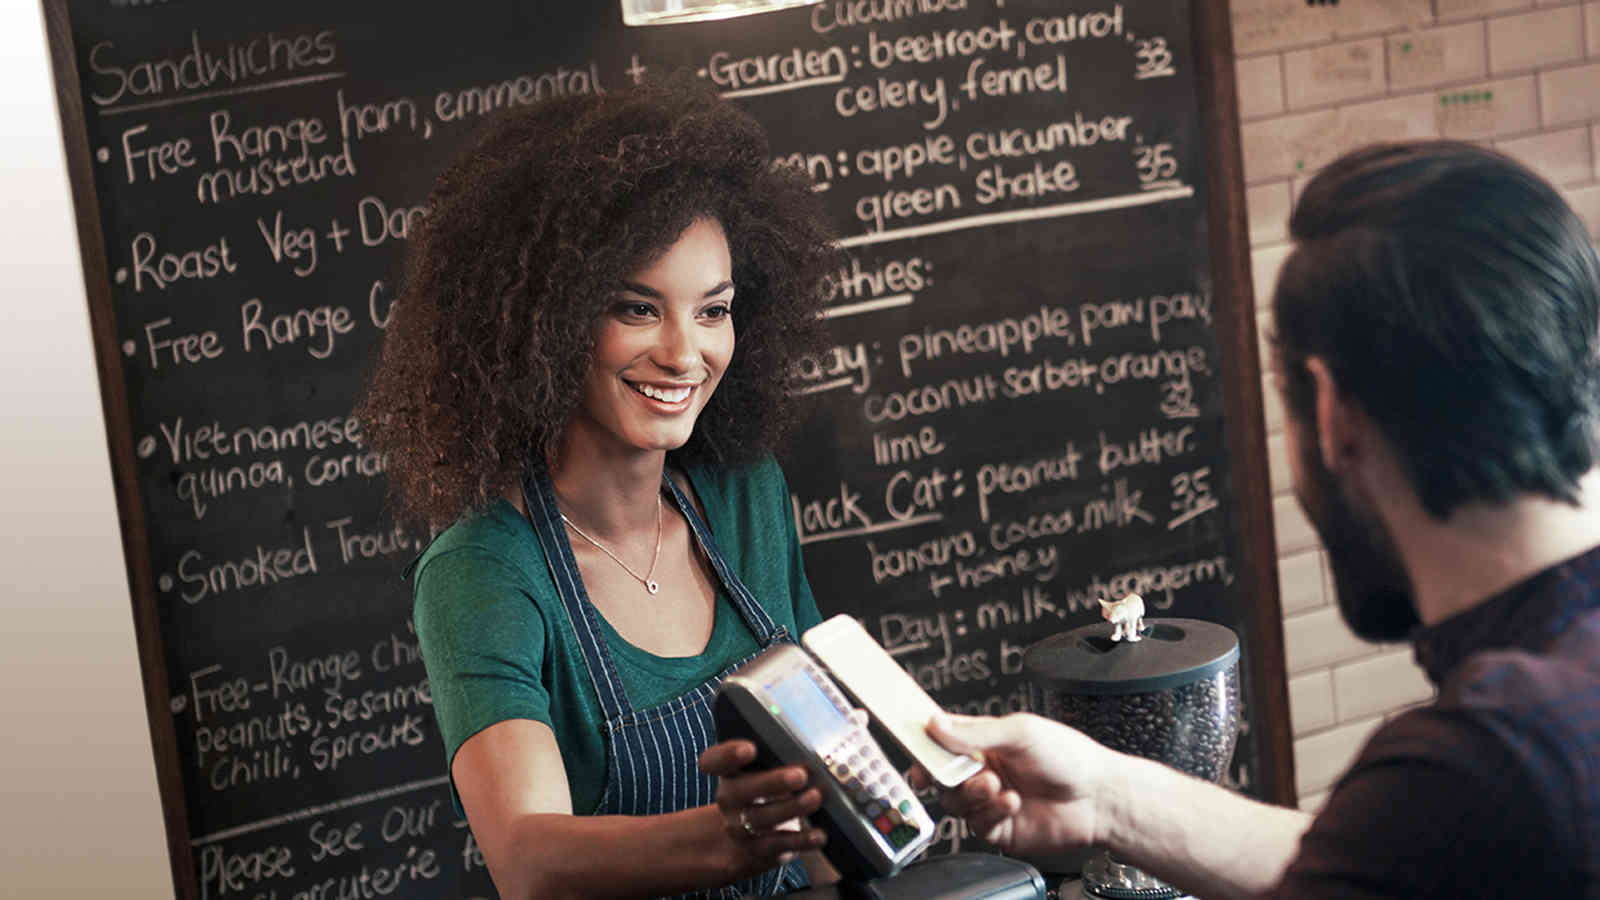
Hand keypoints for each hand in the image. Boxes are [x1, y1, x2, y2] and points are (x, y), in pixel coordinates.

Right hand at [698, 739, 825, 879]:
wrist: (748, 834)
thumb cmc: (766, 788)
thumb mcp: (764, 770)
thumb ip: (778, 759)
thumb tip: (810, 756)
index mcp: (728, 771)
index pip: (714, 761)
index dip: (727, 754)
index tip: (750, 748)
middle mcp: (729, 798)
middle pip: (741, 790)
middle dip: (772, 782)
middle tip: (800, 775)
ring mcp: (739, 826)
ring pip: (760, 818)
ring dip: (790, 808)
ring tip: (815, 797)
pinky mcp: (757, 848)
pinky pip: (777, 845)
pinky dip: (800, 840)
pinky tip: (819, 834)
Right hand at [911, 712, 1109, 858]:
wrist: (1100, 798)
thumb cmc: (1070, 757)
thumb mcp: (1020, 731)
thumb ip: (975, 732)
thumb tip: (936, 724)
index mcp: (985, 742)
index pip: (943, 741)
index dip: (925, 746)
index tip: (916, 749)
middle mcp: (984, 770)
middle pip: (942, 775)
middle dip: (944, 774)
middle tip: (957, 770)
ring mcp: (990, 800)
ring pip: (954, 802)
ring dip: (972, 793)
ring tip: (995, 784)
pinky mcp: (999, 828)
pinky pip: (975, 824)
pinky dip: (990, 812)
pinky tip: (1011, 802)